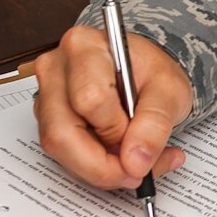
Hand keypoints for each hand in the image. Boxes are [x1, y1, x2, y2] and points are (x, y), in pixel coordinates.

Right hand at [34, 24, 192, 190]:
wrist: (143, 74)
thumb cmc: (151, 72)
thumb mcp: (170, 90)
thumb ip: (155, 123)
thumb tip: (135, 162)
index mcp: (84, 46)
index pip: (89, 100)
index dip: (115, 131)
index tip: (139, 141)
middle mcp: (56, 69)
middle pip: (62, 132)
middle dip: (102, 163)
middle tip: (137, 170)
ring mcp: (46, 97)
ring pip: (59, 149)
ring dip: (101, 168)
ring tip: (137, 162)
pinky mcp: (47, 120)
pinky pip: (63, 155)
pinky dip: (96, 166)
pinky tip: (122, 159)